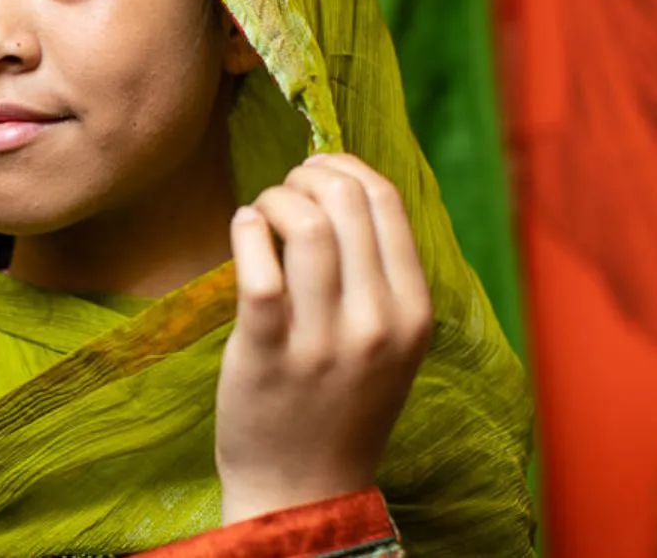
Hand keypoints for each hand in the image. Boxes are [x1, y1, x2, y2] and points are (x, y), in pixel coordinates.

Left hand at [214, 153, 431, 524]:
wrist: (304, 487)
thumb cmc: (342, 403)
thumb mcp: (389, 341)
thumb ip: (381, 275)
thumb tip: (348, 186)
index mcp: (414, 312)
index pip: (388, 202)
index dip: (346, 167)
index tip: (317, 169)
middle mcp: (377, 322)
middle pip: (346, 201)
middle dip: (307, 177)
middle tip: (284, 190)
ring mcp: (323, 339)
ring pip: (305, 224)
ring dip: (275, 197)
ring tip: (262, 212)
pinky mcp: (267, 351)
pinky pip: (259, 266)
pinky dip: (247, 229)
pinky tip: (242, 229)